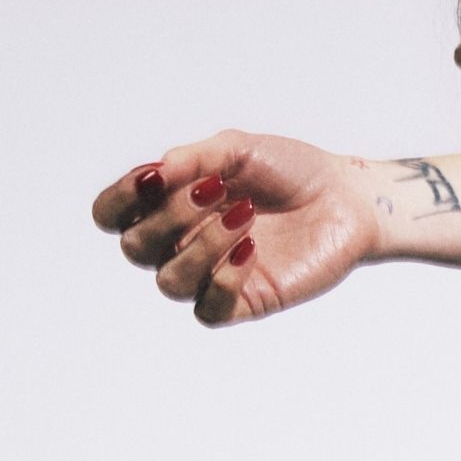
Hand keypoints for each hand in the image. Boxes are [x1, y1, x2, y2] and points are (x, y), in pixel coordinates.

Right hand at [92, 129, 378, 325]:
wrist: (349, 196)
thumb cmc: (291, 170)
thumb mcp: (240, 150)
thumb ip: (195, 157)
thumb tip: (156, 172)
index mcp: (168, 206)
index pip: (111, 215)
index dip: (118, 200)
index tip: (153, 178)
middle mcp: (181, 244)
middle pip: (136, 247)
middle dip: (170, 215)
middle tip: (215, 188)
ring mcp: (210, 276)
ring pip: (169, 281)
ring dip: (201, 245)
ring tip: (244, 215)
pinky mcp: (245, 301)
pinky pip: (207, 311)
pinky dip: (221, 281)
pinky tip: (250, 250)